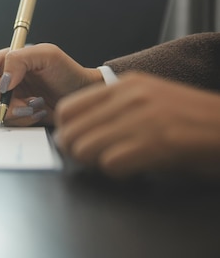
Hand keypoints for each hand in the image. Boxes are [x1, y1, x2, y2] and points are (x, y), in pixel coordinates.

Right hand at [0, 44, 102, 125]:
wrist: (82, 95)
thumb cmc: (67, 71)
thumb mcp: (47, 54)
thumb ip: (19, 59)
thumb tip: (2, 82)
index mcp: (3, 61)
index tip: (2, 89)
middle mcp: (0, 79)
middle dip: (0, 103)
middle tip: (24, 105)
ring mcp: (4, 99)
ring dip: (12, 113)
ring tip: (35, 107)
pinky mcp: (12, 115)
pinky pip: (3, 123)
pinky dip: (20, 121)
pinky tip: (36, 114)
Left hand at [55, 72, 219, 178]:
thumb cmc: (192, 119)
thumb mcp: (148, 99)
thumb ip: (114, 109)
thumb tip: (78, 130)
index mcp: (124, 85)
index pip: (67, 109)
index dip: (66, 131)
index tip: (75, 143)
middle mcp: (128, 97)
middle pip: (70, 132)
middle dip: (76, 152)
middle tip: (93, 159)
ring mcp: (141, 118)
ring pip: (84, 148)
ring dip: (94, 163)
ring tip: (116, 163)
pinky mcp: (155, 142)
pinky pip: (110, 163)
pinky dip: (117, 173)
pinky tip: (133, 170)